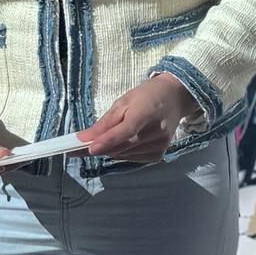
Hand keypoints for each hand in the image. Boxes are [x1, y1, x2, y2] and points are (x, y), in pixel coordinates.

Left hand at [78, 74, 198, 162]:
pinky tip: (124, 143)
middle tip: (80, 147)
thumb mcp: (123, 101)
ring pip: (124, 155)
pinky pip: (132, 159)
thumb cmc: (147, 95)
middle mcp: (156, 131)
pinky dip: (122, 153)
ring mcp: (159, 145)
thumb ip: (104, 122)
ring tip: (105, 140)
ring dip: (110, 150)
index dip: (107, 141)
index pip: (126, 130)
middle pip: (121, 146)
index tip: (89, 148)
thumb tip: (83, 139)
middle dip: (100, 147)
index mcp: (147, 112)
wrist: (175, 97)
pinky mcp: (159, 154)